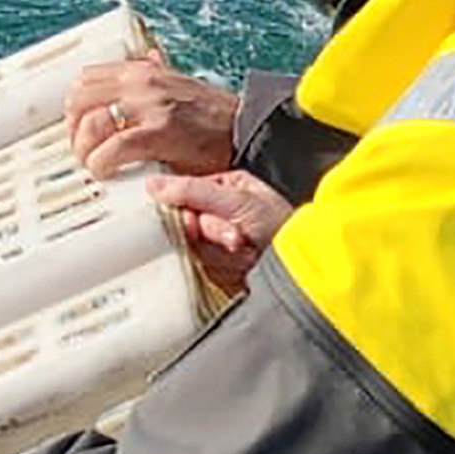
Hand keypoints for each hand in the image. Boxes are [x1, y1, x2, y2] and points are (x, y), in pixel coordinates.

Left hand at [65, 59, 240, 181]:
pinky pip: (112, 148)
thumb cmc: (212, 117)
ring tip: (94, 164)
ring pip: (91, 123)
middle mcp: (141, 82)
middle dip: (73, 129)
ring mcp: (150, 106)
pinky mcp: (159, 133)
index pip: (85, 79)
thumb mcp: (178, 85)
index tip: (78, 127)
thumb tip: (147, 59)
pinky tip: (106, 171)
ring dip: (84, 149)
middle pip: (79, 100)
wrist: (246, 131)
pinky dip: (101, 163)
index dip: (73, 107)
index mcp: (142, 70)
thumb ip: (155, 77)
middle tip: (83, 150)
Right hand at [145, 168, 292, 295]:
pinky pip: (203, 264)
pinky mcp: (222, 264)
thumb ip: (193, 190)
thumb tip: (153, 184)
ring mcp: (221, 238)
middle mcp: (222, 209)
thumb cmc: (280, 226)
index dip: (185, 209)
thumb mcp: (238, 200)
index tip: (191, 221)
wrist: (301, 268)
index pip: (185, 193)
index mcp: (227, 185)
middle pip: (188, 222)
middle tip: (235, 237)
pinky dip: (224, 265)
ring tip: (246, 248)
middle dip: (212, 231)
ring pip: (194, 245)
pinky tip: (244, 261)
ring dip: (221, 251)